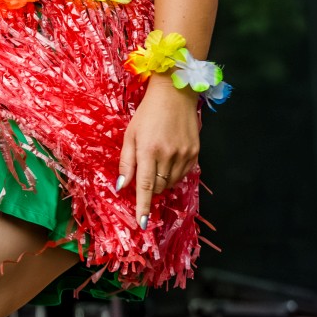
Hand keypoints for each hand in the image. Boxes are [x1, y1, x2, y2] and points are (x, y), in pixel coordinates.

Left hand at [117, 74, 199, 228]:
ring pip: (171, 183)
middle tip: (146, 171)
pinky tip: (170, 159)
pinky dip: (174, 174)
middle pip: (159, 187)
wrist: (175, 93)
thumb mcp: (130, 135)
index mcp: (148, 150)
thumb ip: (126, 162)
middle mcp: (168, 154)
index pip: (145, 187)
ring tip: (158, 161)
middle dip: (150, 188)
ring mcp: (184, 154)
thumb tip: (121, 186)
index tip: (142, 223)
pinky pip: (183, 174)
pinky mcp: (195, 152)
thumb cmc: (147, 114)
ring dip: (162, 181)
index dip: (143, 206)